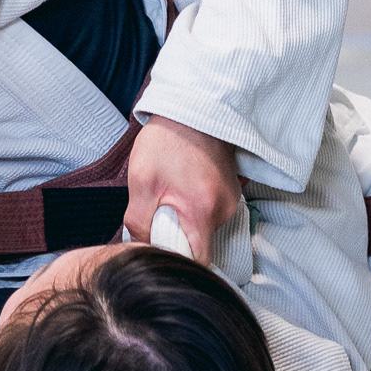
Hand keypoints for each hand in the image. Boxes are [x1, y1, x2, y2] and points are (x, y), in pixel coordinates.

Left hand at [125, 115, 241, 263]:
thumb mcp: (141, 181)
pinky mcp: (230, 190)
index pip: (200, 259)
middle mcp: (224, 208)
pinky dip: (194, 206)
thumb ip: (139, 221)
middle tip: (157, 212)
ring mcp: (231, 198)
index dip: (180, 262)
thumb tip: (139, 247)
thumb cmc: (166, 142)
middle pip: (200, 242)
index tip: (162, 252)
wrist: (191, 108)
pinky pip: (210, 210)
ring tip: (169, 192)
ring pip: (204, 226)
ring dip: (185, 218)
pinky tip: (181, 185)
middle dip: (176, 235)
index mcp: (203, 210)